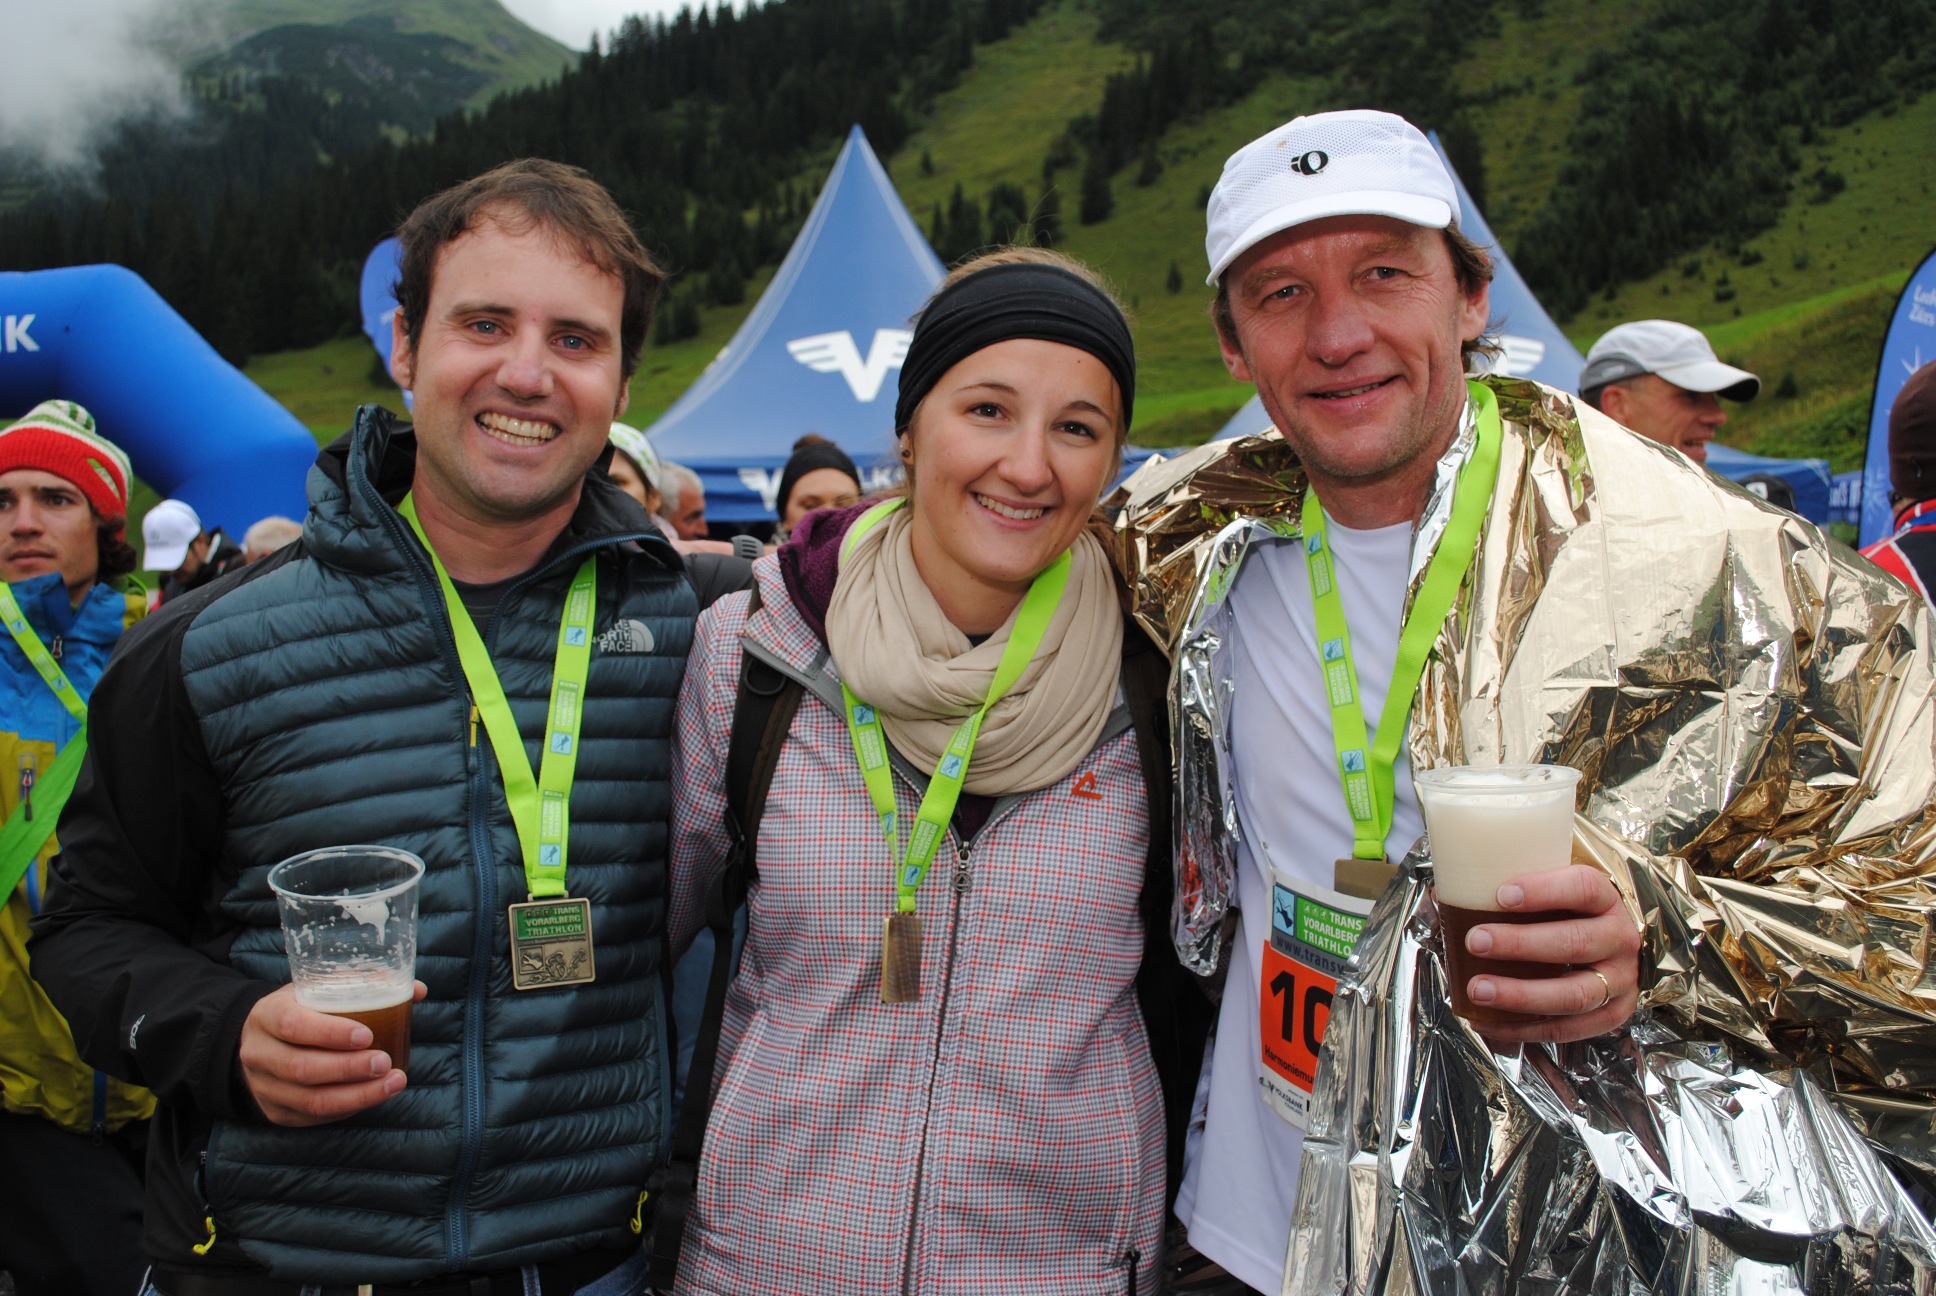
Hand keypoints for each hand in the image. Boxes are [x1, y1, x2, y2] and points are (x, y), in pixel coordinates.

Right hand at [238, 981, 425, 1126]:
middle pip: (302, 1068)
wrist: (264, 1039)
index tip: (367, 1035)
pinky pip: (314, 1116)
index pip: (293, 1025)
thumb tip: (417, 990)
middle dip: (348, 1069)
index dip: (330, 1033)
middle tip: (385, 1062)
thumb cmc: (303, 1009)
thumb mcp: (320, 989)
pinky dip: (348, 1107)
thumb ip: (364, 986)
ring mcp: (264, 1087)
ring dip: (357, 1095)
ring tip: (392, 1083)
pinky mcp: (277, 1111)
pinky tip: (374, 1095)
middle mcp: (259, 1053)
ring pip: (310, 1100)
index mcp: (267, 1015)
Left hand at [1462, 864, 1640, 1044]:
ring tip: (1478, 989)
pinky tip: (1488, 1023)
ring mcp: (1619, 982)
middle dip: (1521, 944)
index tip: (1501, 894)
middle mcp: (1620, 939)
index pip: (1583, 888)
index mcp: (1606, 898)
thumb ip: (1510, 892)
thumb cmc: (1567, 914)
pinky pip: (1567, 1029)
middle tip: (1475, 941)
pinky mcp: (1611, 1015)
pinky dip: (1524, 1029)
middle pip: (1576, 942)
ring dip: (1521, 995)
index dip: (1544, 891)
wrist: (1610, 947)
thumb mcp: (1551, 893)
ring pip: (1575, 994)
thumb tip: (1441, 897)